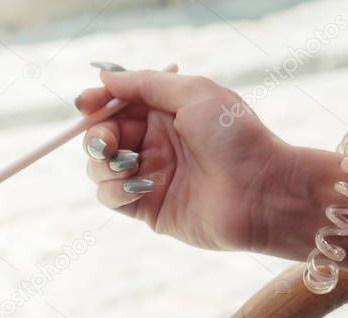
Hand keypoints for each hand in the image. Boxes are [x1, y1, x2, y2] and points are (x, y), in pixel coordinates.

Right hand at [77, 64, 292, 252]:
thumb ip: (145, 84)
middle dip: (97, 136)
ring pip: (100, 168)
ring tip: (129, 164)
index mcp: (165, 113)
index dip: (96, 104)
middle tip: (109, 142)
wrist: (261, 191)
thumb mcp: (193, 93)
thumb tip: (104, 79)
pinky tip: (138, 186)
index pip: (116, 105)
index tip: (86, 105)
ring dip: (104, 164)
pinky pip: (109, 197)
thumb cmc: (236, 137)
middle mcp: (154, 143)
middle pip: (102, 136)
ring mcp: (149, 176)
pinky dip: (113, 190)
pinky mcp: (147, 208)